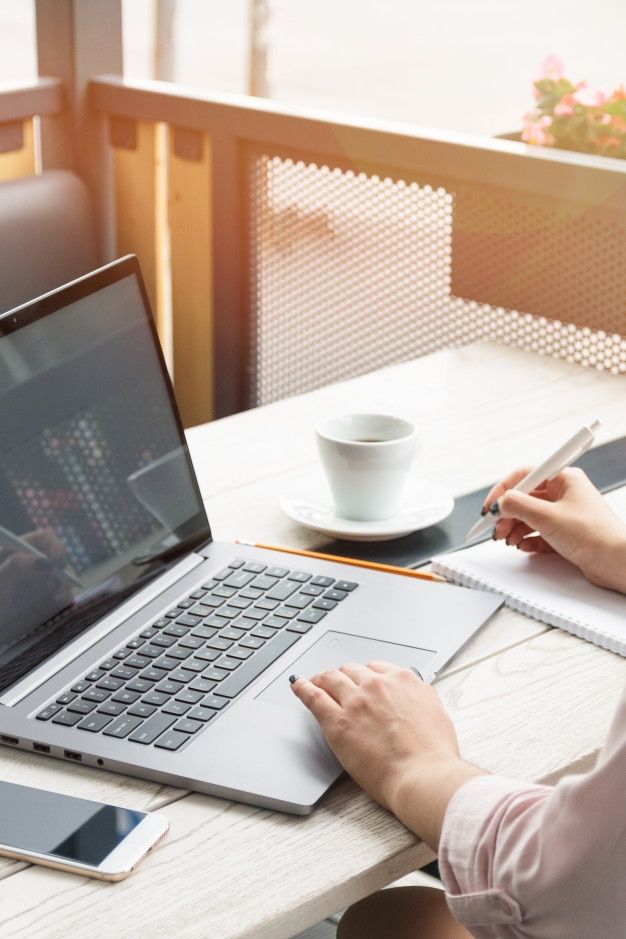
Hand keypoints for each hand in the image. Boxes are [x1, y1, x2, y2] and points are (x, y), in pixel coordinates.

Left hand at [291, 662, 483, 848]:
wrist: (423, 776)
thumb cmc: (433, 754)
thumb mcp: (435, 713)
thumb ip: (418, 699)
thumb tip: (411, 697)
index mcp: (403, 680)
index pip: (376, 668)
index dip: (365, 675)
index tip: (361, 680)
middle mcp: (377, 685)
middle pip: (352, 671)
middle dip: (344, 676)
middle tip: (337, 683)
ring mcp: (355, 701)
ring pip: (332, 679)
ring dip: (322, 678)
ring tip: (316, 682)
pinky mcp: (337, 721)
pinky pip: (313, 696)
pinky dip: (302, 687)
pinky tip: (297, 685)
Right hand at [485, 467, 625, 591]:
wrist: (617, 562)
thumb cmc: (594, 535)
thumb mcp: (548, 517)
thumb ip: (518, 506)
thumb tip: (501, 502)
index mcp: (564, 479)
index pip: (525, 475)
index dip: (504, 490)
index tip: (491, 506)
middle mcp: (565, 493)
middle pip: (525, 498)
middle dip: (508, 514)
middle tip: (496, 528)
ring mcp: (566, 513)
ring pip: (530, 516)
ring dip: (515, 528)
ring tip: (508, 540)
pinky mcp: (566, 533)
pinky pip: (539, 531)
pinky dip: (528, 539)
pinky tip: (523, 545)